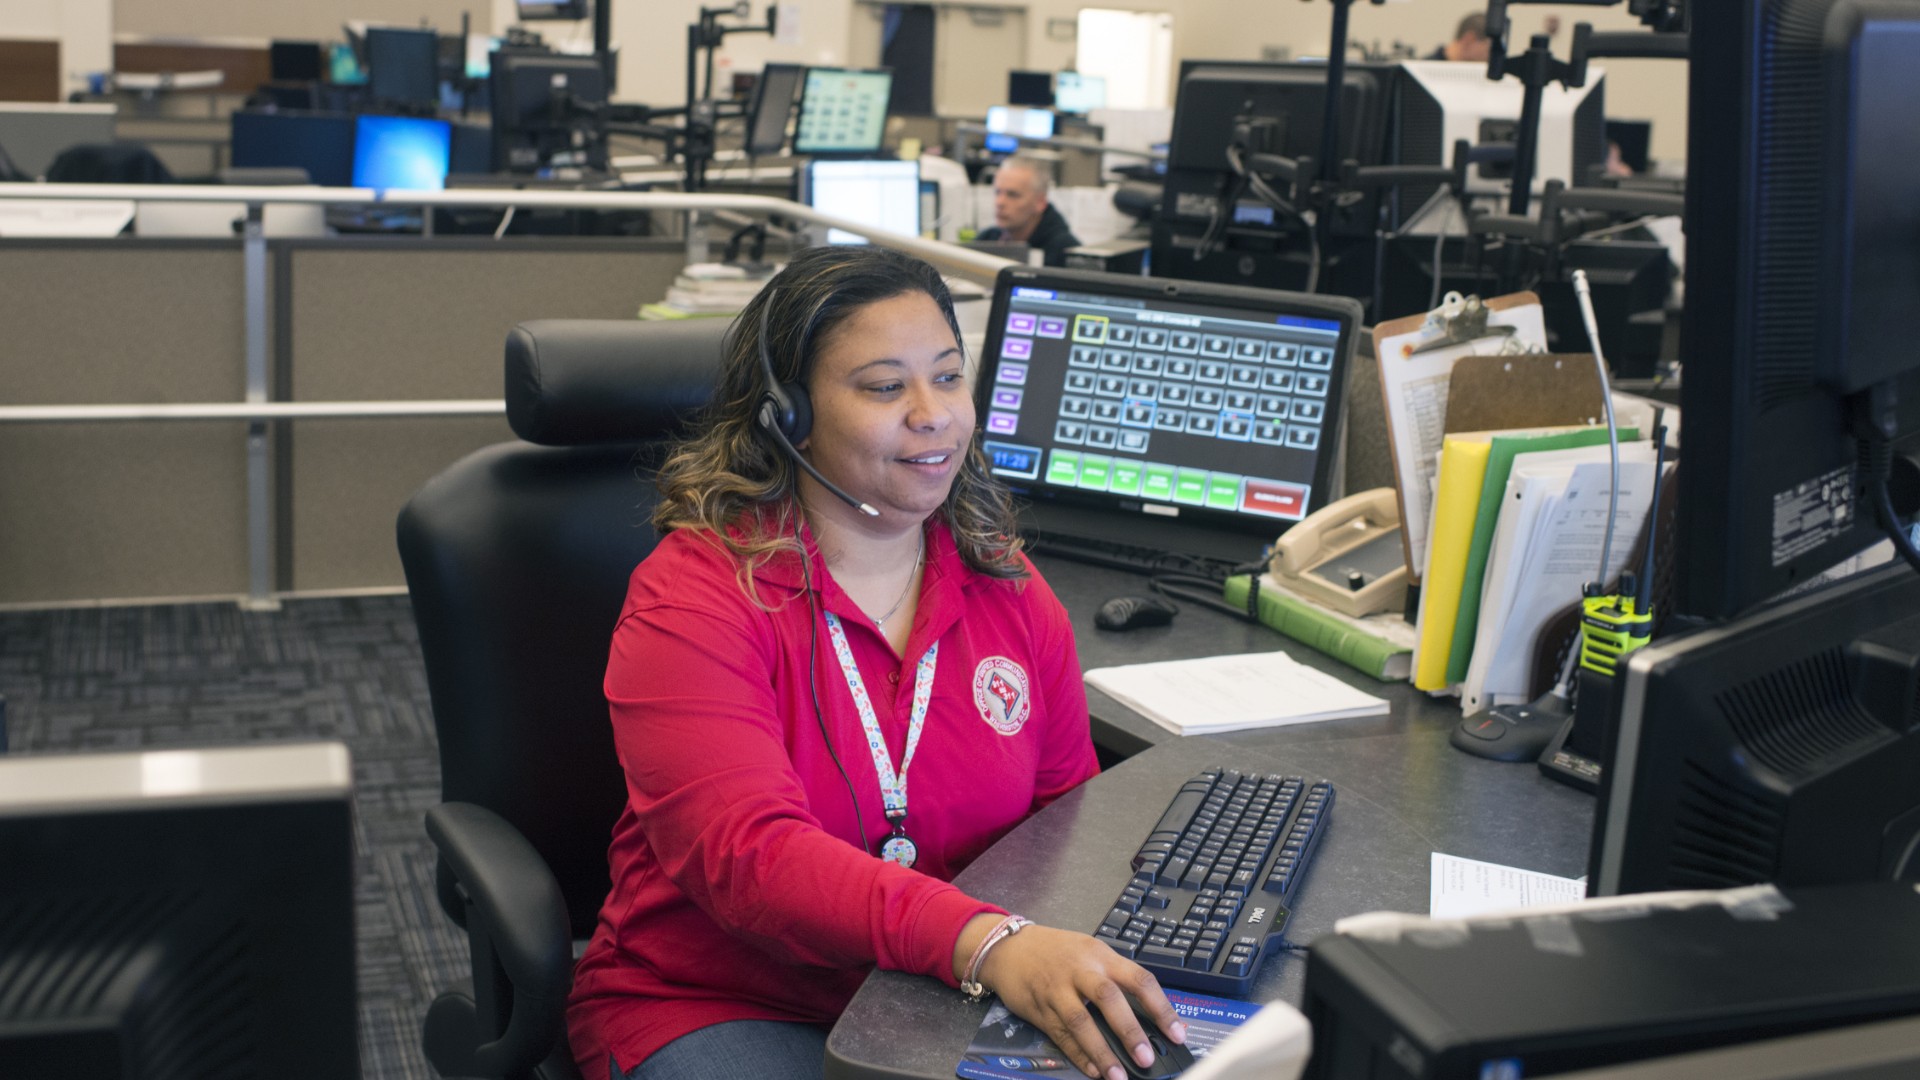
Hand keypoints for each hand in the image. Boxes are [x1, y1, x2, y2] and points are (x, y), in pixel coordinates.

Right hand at [971, 920, 1186, 1079]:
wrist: (1009, 946)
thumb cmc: (1058, 951)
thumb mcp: (1090, 952)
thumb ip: (1117, 979)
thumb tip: (1151, 1016)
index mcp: (1101, 955)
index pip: (1138, 979)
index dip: (1160, 1007)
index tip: (1176, 1033)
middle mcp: (1080, 970)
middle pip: (1108, 999)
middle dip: (1129, 1031)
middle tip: (1146, 1058)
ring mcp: (1057, 990)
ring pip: (1080, 1022)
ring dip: (1101, 1052)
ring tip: (1118, 1075)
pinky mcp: (1039, 1009)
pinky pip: (1060, 1035)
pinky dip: (1078, 1055)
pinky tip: (1093, 1071)